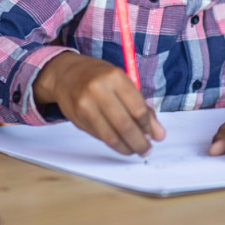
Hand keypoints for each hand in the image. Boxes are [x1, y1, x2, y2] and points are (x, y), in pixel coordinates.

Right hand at [34, 52, 164, 156]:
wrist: (66, 74)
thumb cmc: (100, 77)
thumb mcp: (123, 82)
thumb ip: (141, 106)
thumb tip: (159, 134)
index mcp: (115, 77)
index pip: (137, 108)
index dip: (148, 126)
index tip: (155, 136)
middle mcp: (99, 90)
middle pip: (125, 125)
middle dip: (139, 142)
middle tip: (147, 150)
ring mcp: (85, 105)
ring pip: (111, 136)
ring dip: (126, 148)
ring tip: (135, 150)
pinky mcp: (77, 118)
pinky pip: (100, 137)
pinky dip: (113, 144)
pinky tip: (120, 144)